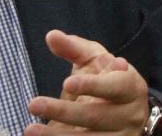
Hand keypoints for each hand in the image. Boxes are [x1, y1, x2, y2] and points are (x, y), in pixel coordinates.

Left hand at [26, 30, 148, 134]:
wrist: (126, 114)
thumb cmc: (108, 81)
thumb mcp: (97, 62)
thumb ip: (75, 49)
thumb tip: (51, 35)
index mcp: (131, 88)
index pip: (115, 86)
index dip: (92, 85)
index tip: (67, 83)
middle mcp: (129, 115)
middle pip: (95, 116)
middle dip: (63, 111)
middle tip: (33, 103)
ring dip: (57, 135)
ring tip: (30, 129)